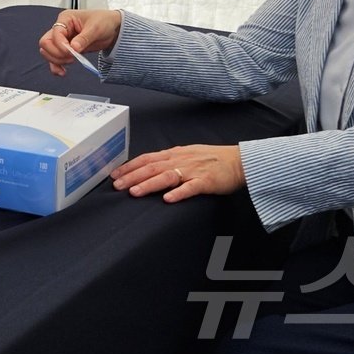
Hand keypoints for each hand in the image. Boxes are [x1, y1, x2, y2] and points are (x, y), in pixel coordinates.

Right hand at [38, 9, 122, 76]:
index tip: (71, 52)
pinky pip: (55, 59)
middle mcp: (61, 29)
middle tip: (71, 58)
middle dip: (56, 53)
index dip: (60, 44)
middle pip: (46, 43)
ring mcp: (63, 40)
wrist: (113, 28)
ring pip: (48, 52)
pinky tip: (62, 72)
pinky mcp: (67, 50)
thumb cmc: (104, 21)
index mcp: (66, 19)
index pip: (55, 33)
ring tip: (71, 63)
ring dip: (56, 61)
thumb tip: (74, 48)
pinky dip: (56, 66)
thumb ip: (84, 38)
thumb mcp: (96, 27)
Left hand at [110, 145, 244, 201]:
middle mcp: (181, 160)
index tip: (114, 174)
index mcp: (175, 154)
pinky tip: (168, 199)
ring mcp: (193, 170)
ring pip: (167, 176)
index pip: (147, 158)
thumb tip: (147, 167)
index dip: (130, 166)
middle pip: (152, 167)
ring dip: (149, 184)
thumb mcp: (187, 154)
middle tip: (117, 186)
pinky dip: (179, 193)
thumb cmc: (212, 159)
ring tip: (134, 192)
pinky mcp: (207, 181)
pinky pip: (191, 187)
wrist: (239, 161)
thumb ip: (169, 160)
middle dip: (132, 176)